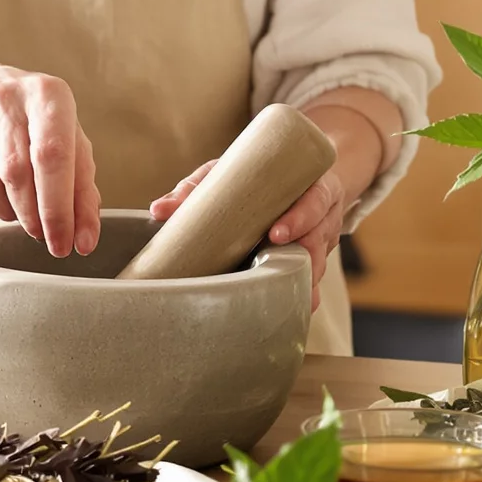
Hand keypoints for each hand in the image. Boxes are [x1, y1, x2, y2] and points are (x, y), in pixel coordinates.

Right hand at [0, 61, 99, 258]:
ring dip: (10, 212)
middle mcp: (6, 98)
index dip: (58, 208)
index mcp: (47, 94)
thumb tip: (84, 241)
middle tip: (46, 235)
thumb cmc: (36, 125)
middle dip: (35, 218)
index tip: (65, 244)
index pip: (53, 156)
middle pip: (18, 175)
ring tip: (21, 205)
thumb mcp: (70, 144)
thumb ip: (83, 192)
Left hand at [151, 160, 344, 312]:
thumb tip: (158, 210)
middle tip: (274, 268)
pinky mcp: (316, 260)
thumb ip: (197, 188)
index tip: (275, 234)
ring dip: (304, 283)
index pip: (315, 200)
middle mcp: (324, 216)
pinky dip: (306, 295)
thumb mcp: (234, 171)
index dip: (299, 218)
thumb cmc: (261, 175)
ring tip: (290, 300)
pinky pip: (315, 280)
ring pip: (319, 264)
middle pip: (320, 238)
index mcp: (313, 186)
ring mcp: (322, 241)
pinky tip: (298, 310)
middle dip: (300, 255)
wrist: (296, 178)